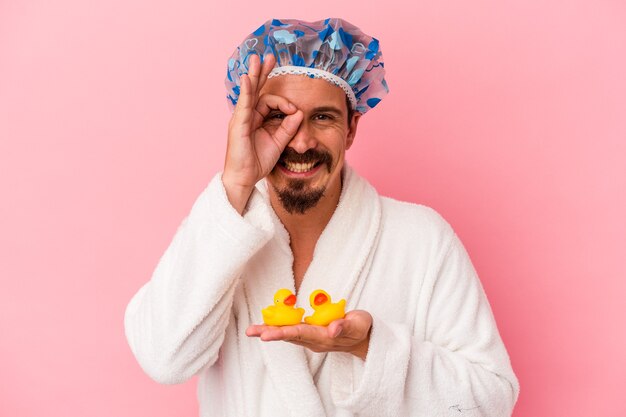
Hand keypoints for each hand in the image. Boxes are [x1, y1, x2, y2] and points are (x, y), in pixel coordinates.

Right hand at [223, 54, 303, 213]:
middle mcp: (247, 116)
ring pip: (249, 93)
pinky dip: (246, 91)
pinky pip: (243, 105)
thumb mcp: (278, 142)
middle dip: (262, 73)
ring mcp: (241, 119)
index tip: (294, 111)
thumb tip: (298, 113)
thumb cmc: (257, 162)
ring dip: (254, 75)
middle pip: (256, 90)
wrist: (244, 178)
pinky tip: (248, 79)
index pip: (270, 101)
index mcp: (256, 119)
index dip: (284, 103)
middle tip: (268, 57)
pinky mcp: (238, 125)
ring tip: (256, 60)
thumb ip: (288, 128)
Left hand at [246, 310, 372, 359]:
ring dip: (270, 331)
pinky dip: (278, 327)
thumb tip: (332, 328)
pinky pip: (291, 331)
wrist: (363, 338)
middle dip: (270, 333)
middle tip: (252, 331)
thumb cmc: (361, 328)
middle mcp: (314, 340)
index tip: (268, 334)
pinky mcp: (310, 334)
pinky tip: (265, 324)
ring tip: (252, 330)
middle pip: (289, 336)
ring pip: (288, 334)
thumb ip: (346, 326)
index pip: (301, 333)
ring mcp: (311, 338)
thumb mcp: (359, 324)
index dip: (284, 332)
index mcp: (325, 337)